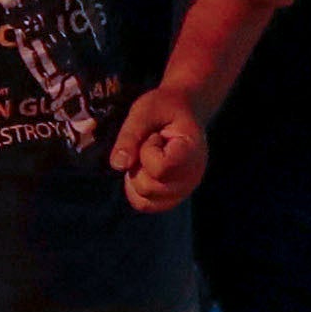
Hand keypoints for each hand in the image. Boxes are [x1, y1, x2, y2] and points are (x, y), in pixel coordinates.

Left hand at [109, 83, 212, 212]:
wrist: (184, 110)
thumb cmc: (165, 106)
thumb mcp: (144, 110)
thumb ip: (130, 135)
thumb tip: (117, 165)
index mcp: (191, 150)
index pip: (160, 168)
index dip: (147, 151)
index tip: (156, 135)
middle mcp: (193, 175)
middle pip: (149, 187)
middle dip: (139, 164)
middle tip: (151, 144)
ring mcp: (185, 189)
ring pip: (145, 199)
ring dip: (137, 177)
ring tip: (149, 156)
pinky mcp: (174, 197)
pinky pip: (145, 205)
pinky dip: (136, 190)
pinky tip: (143, 170)